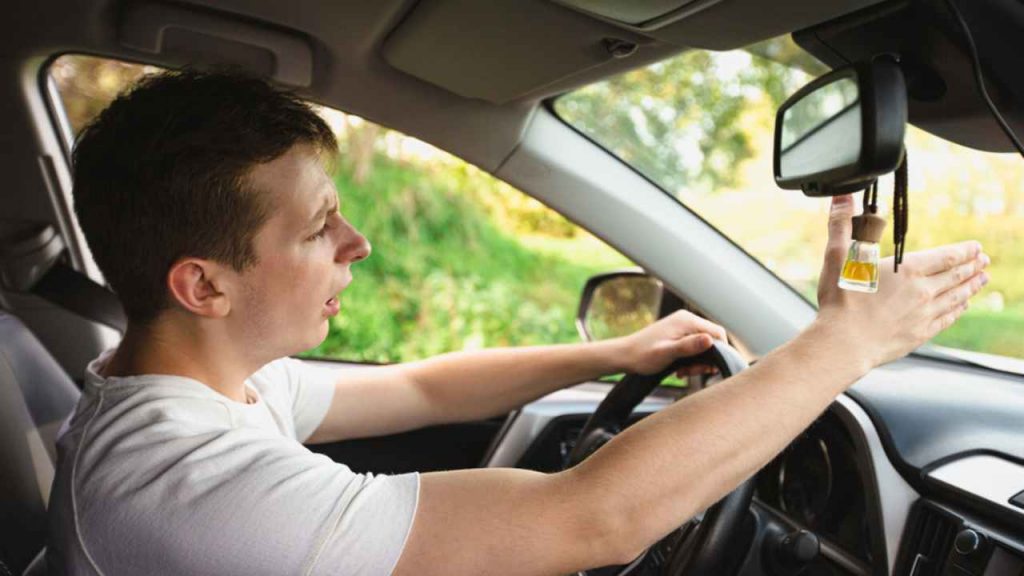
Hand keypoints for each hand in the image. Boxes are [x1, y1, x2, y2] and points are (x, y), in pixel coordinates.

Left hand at [619, 310, 727, 376]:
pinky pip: (693, 347)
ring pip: (703, 346)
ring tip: (683, 372)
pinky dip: (690, 360)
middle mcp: (686, 320)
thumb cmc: (643, 355)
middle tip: (691, 372)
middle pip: (712, 340)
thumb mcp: (667, 353)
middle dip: (706, 359)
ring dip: (697, 362)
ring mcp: (682, 327)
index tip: (708, 368)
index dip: (720, 351)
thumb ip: (688, 346)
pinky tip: (680, 369)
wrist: (624, 355)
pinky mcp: (678, 335)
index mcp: (687, 321)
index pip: (718, 333)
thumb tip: (710, 339)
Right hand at [815, 194, 989, 367]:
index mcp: (906, 270)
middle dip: (972, 266)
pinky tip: (962, 306)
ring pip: (956, 297)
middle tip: (985, 260)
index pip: (945, 256)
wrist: (843, 344)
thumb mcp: (837, 258)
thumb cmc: (840, 302)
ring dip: (971, 286)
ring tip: (982, 279)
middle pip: (956, 276)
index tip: (976, 246)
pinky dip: (958, 310)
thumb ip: (842, 225)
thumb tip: (842, 196)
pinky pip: (947, 319)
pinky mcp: (920, 334)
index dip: (964, 250)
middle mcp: (922, 291)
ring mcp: (924, 314)